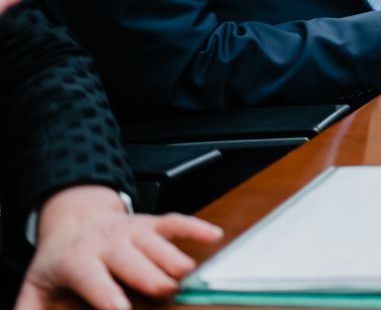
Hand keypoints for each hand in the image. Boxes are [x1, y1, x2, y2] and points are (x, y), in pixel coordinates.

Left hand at [18, 185, 222, 309]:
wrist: (74, 216)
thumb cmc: (60, 258)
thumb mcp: (37, 285)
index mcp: (80, 261)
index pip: (95, 280)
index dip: (108, 296)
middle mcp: (109, 243)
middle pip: (137, 264)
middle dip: (153, 281)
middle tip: (164, 295)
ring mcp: (133, 231)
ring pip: (161, 247)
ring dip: (175, 264)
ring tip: (185, 278)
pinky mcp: (151, 222)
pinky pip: (177, 221)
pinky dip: (196, 228)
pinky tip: (212, 236)